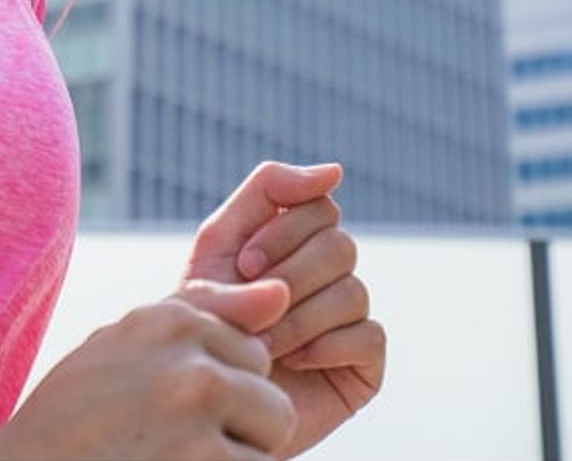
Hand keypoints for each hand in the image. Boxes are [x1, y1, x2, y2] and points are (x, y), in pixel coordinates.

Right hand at [0, 278, 296, 460]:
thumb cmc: (77, 417)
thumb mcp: (127, 346)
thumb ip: (206, 312)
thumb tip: (282, 294)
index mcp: (166, 318)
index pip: (251, 350)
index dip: (222, 390)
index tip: (170, 407)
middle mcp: (187, 355)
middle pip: (272, 396)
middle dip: (241, 429)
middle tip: (176, 443)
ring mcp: (198, 410)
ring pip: (272, 439)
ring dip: (236, 460)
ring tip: (177, 460)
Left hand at [175, 161, 385, 456]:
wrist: (204, 399)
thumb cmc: (203, 321)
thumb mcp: (217, 246)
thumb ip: (265, 194)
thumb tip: (336, 172)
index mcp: (291, 235)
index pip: (316, 199)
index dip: (282, 228)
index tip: (245, 261)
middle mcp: (326, 269)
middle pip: (338, 242)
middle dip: (287, 276)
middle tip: (251, 306)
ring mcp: (349, 315)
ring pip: (352, 290)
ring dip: (297, 319)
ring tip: (260, 344)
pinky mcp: (365, 362)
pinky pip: (368, 335)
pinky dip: (324, 347)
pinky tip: (292, 362)